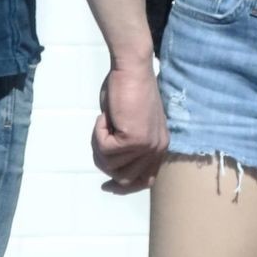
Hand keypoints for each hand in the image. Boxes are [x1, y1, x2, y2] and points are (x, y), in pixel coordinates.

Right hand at [91, 61, 167, 194]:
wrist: (132, 69)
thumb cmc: (127, 91)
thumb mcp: (130, 124)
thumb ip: (127, 146)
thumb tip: (111, 164)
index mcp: (159, 147)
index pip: (145, 180)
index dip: (124, 187)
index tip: (107, 186)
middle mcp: (157, 150)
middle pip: (124, 178)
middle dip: (104, 160)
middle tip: (99, 138)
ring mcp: (147, 146)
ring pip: (110, 166)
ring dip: (99, 145)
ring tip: (104, 123)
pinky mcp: (134, 139)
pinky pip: (104, 149)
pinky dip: (97, 133)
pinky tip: (105, 117)